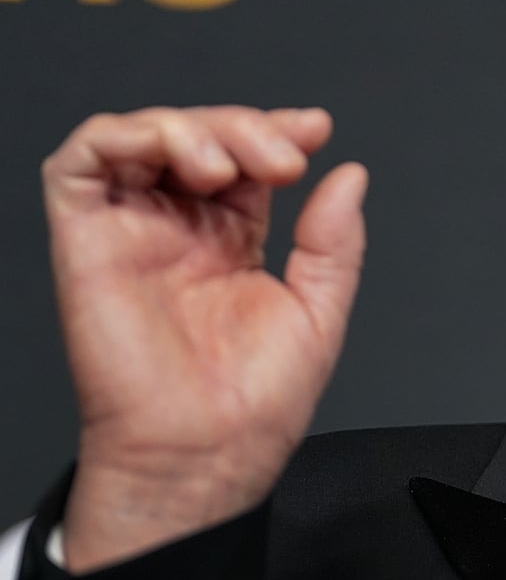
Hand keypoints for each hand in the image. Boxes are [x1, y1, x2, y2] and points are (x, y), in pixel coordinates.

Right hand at [41, 106, 367, 571]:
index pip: (243, 156)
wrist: (207, 453)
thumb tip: (350, 174)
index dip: (274, 129)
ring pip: (141, 135)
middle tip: (284, 157)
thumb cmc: (253, 404)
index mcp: (228, 242)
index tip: (316, 129)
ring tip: (235, 165)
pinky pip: (81, 162)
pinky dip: (129, 134)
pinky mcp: (86, 241)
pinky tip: (186, 159)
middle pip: (198, 136)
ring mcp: (130, 232)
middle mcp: (177, 231)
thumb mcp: (319, 308)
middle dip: (245, 126)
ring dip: (193, 126)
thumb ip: (333, 240)